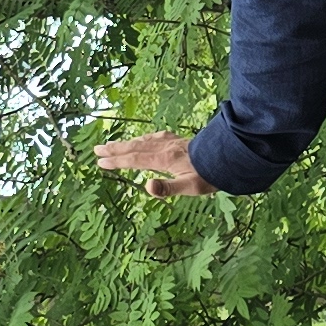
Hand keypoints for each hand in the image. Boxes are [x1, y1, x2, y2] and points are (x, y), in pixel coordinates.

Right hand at [94, 131, 219, 197]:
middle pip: (135, 147)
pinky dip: (144, 138)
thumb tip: (146, 187)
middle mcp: (165, 147)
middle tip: (97, 149)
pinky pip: (155, 137)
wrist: (229, 157)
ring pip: (144, 140)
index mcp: (164, 159)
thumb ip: (167, 188)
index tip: (100, 162)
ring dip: (126, 143)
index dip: (116, 161)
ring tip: (112, 144)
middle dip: (115, 149)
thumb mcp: (190, 188)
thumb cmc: (209, 176)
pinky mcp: (179, 140)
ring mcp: (172, 142)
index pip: (135, 160)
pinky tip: (144, 138)